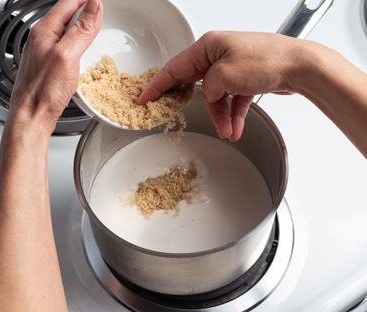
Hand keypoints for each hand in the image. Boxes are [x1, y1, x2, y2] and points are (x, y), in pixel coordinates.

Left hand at [7, 0, 102, 135]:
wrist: (31, 117)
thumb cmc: (43, 91)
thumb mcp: (67, 56)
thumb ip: (81, 30)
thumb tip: (94, 6)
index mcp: (44, 30)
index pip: (68, 2)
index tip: (101, 2)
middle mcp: (42, 38)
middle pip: (66, 13)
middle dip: (85, 9)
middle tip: (102, 11)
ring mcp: (44, 51)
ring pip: (65, 29)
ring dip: (81, 25)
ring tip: (96, 26)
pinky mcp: (48, 64)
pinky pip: (64, 45)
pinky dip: (77, 42)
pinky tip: (83, 50)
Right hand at [139, 31, 303, 140]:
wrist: (300, 67)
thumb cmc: (268, 60)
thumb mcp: (225, 75)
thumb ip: (208, 87)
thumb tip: (207, 94)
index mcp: (208, 47)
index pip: (174, 69)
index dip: (157, 86)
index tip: (145, 99)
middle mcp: (218, 55)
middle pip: (194, 83)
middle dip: (189, 104)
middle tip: (173, 115)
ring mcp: (232, 68)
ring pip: (216, 97)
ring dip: (220, 116)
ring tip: (227, 130)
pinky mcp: (245, 79)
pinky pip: (232, 101)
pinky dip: (233, 115)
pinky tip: (235, 128)